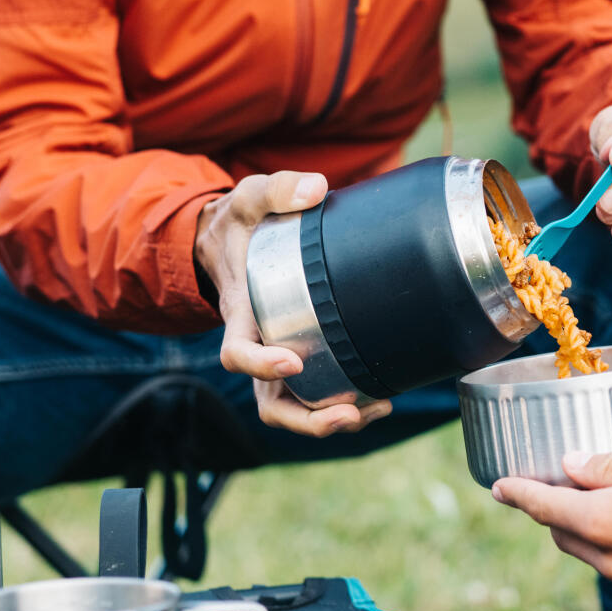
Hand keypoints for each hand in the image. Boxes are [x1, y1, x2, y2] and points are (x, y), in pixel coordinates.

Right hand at [194, 171, 391, 436]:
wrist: (231, 242)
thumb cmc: (241, 223)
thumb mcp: (251, 197)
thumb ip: (279, 189)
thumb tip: (317, 189)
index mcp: (240, 314)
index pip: (237, 354)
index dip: (259, 365)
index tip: (291, 363)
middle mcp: (257, 345)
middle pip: (270, 404)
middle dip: (307, 419)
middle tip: (348, 413)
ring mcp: (277, 358)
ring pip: (295, 410)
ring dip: (330, 421)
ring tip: (376, 409)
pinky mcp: (301, 357)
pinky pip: (315, 396)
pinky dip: (345, 406)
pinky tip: (380, 399)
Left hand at [493, 446, 611, 597]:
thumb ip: (607, 465)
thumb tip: (571, 466)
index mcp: (601, 523)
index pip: (543, 507)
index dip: (516, 494)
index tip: (498, 487)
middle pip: (564, 533)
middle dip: (551, 510)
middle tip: (550, 484)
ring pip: (593, 552)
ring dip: (584, 528)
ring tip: (591, 500)